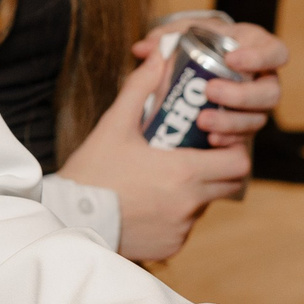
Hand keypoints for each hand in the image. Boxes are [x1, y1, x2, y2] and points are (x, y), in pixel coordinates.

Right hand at [63, 46, 251, 262]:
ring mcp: (181, 230)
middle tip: (196, 154)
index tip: (216, 141)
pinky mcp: (170, 247)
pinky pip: (184, 227)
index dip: (233, 151)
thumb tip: (158, 56)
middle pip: (229, 185)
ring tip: (163, 179)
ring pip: (204, 206)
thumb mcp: (114, 126)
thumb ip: (140, 89)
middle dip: (219, 169)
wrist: (66, 220)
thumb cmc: (91, 172)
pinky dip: (174, 215)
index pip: (238, 163)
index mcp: (183, 173)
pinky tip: (148, 204)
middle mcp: (189, 204)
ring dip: (193, 192)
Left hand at [131, 19, 285, 142]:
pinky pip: (245, 138)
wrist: (199, 69)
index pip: (276, 53)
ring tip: (203, 121)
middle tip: (210, 91)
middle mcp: (263, 80)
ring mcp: (256, 107)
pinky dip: (228, 139)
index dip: (259, 57)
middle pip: (270, 93)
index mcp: (256, 50)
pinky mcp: (245, 128)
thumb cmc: (198, 44)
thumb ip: (166, 37)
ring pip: (258, 119)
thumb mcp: (185, 33)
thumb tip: (142, 49)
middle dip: (241, 95)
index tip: (231, 58)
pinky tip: (210, 139)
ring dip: (232, 122)